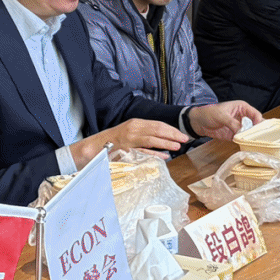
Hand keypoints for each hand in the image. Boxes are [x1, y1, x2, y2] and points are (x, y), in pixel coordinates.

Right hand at [72, 117, 188, 168]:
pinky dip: (155, 154)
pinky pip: (143, 152)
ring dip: (166, 143)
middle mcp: (133, 129)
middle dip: (173, 134)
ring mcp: (129, 140)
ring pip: (152, 139)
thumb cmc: (114, 141)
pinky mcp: (126, 150)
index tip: (181, 134)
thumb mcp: (130, 132)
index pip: (157, 124)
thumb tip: (161, 138)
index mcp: (135, 123)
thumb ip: (144, 133)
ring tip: (178, 146)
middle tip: (185, 139)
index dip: (171, 129)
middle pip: (157, 130)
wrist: (94, 147)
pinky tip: (164, 156)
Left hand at [189, 101, 262, 141]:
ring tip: (256, 144)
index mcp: (242, 108)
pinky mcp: (234, 135)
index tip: (259, 130)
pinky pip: (242, 139)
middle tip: (261, 139)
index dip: (259, 122)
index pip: (256, 114)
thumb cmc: (209, 113)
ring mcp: (239, 127)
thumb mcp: (222, 116)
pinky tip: (247, 146)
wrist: (198, 122)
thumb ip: (233, 123)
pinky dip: (245, 143)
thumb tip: (242, 131)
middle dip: (258, 131)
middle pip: (255, 124)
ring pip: (250, 133)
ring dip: (252, 138)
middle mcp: (243, 117)